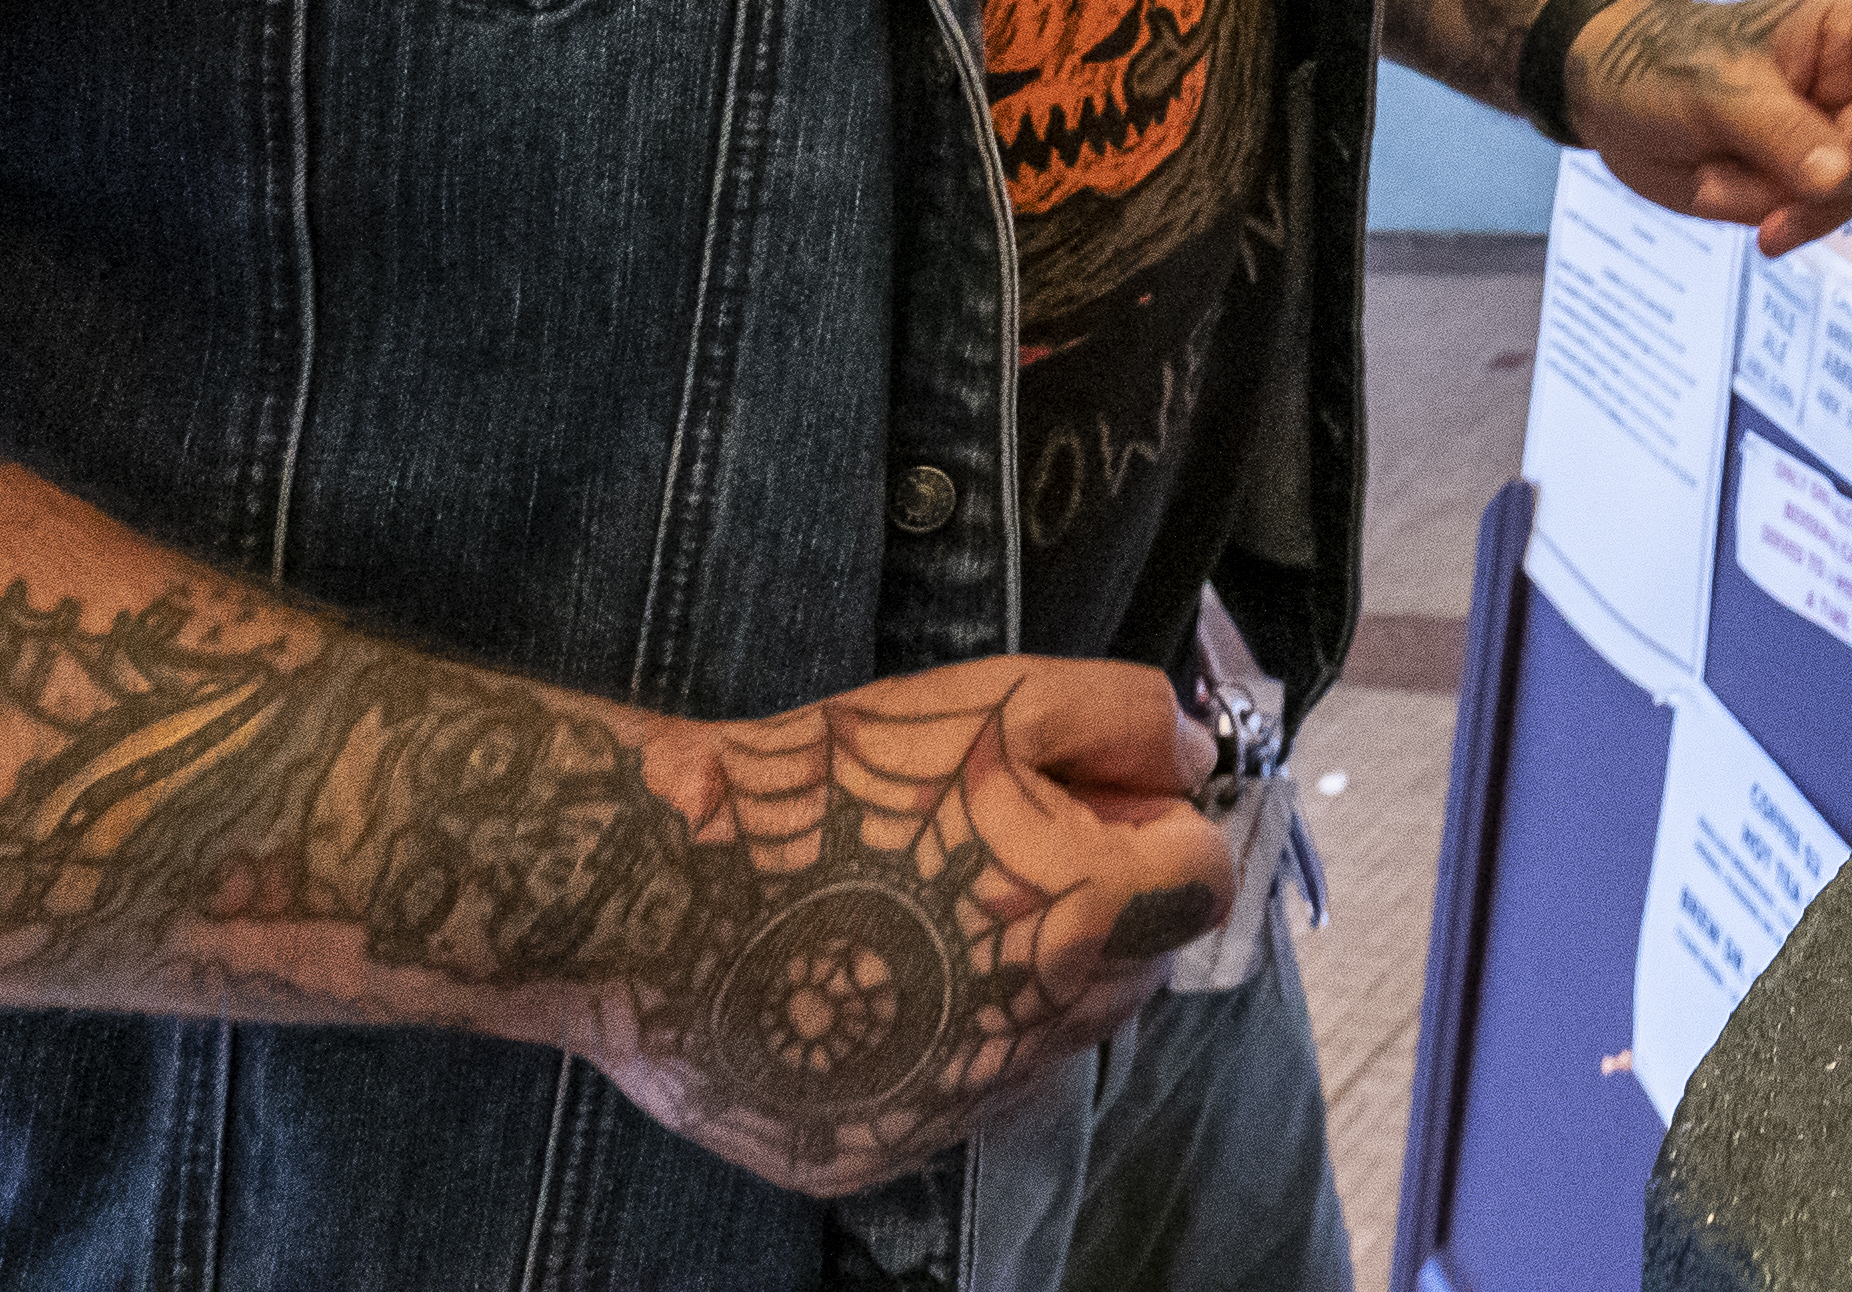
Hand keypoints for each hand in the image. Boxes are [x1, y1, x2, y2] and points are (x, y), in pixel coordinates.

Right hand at [565, 655, 1231, 1201]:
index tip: (1095, 800)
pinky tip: (874, 977)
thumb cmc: (830, 781)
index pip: (1200, 880)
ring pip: (1050, 1039)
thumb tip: (1194, 761)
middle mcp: (1032, 1037)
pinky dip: (942, 1042)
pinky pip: (956, 1095)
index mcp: (1078, 921)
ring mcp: (953, 1106)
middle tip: (1004, 843)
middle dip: (1101, 903)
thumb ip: (1127, 717)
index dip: (1157, 826)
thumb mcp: (997, 698)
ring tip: (927, 910)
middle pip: (1134, 966)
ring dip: (1026, 978)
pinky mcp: (879, 1153)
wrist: (651, 888)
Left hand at [1570, 0, 1851, 251]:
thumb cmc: (1658, 61)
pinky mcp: (1798, 176)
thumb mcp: (1718, 91)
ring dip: (1786, 204)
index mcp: (1843, 32)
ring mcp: (1825, 134)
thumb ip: (1783, 132)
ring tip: (1715, 183)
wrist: (1605, 97)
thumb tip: (1841, 176)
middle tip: (1763, 188)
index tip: (1851, 145)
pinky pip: (1817, 214)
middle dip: (1823, 179)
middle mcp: (1847, 83)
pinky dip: (1773, 218)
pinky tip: (1720, 195)